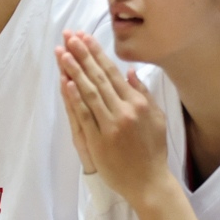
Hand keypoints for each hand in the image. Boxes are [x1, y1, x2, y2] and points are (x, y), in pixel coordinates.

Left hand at [57, 31, 168, 204]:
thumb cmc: (153, 150)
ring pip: (89, 92)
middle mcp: (124, 111)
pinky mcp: (98, 141)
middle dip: (82, 55)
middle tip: (69, 37)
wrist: (149, 182)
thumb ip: (143, 93)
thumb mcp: (156, 118)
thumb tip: (130, 72)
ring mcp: (110, 126)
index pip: (113, 72)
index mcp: (139, 103)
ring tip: (62, 53)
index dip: (97, 54)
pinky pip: (84, 115)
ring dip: (74, 71)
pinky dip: (74, 98)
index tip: (84, 37)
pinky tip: (66, 82)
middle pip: (98, 78)